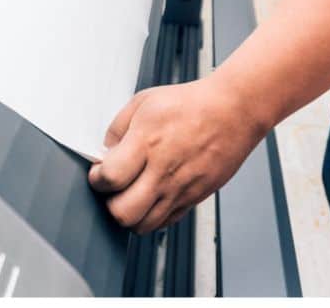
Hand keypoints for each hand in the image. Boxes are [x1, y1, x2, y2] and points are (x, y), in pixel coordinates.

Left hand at [88, 78, 268, 233]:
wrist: (232, 111)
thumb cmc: (190, 104)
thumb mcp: (143, 103)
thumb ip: (116, 130)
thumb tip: (103, 154)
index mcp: (147, 143)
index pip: (110, 179)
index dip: (97, 180)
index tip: (98, 173)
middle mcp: (163, 171)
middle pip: (123, 213)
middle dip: (109, 203)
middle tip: (113, 188)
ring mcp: (181, 188)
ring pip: (143, 225)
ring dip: (130, 214)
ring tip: (131, 195)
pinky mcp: (194, 198)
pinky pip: (165, 222)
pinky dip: (152, 216)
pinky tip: (150, 197)